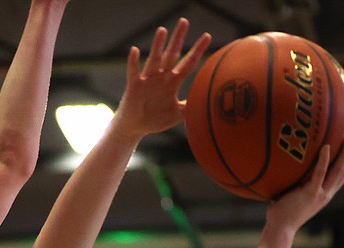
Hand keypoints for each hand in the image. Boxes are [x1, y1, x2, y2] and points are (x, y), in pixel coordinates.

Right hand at [111, 19, 211, 139]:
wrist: (135, 128)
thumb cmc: (155, 120)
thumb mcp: (177, 114)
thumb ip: (191, 107)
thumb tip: (209, 106)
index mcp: (172, 82)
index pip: (188, 63)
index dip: (197, 50)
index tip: (207, 36)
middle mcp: (161, 77)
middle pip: (172, 54)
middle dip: (178, 39)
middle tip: (184, 21)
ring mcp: (147, 80)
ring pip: (154, 59)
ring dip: (158, 45)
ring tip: (162, 30)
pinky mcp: (134, 86)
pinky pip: (134, 72)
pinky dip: (133, 62)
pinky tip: (135, 50)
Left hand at [266, 137, 343, 231]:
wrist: (280, 228)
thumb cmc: (282, 213)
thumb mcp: (294, 196)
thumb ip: (297, 185)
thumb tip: (288, 169)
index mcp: (324, 195)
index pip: (340, 178)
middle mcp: (326, 195)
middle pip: (343, 172)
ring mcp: (320, 194)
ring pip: (337, 171)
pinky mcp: (310, 193)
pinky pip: (319, 173)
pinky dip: (324, 160)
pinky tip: (326, 147)